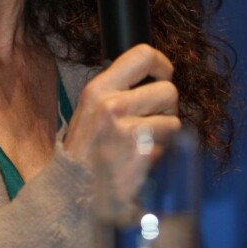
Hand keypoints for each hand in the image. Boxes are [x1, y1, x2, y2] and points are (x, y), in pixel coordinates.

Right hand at [63, 44, 179, 171]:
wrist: (73, 193)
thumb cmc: (85, 153)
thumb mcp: (90, 111)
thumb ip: (116, 91)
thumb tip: (151, 78)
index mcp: (97, 89)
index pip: (143, 54)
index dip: (162, 65)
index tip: (163, 77)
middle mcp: (111, 104)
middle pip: (168, 90)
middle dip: (167, 108)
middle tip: (152, 122)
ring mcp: (127, 128)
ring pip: (173, 119)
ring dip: (165, 134)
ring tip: (143, 145)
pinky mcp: (141, 152)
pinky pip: (169, 144)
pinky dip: (161, 153)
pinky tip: (141, 161)